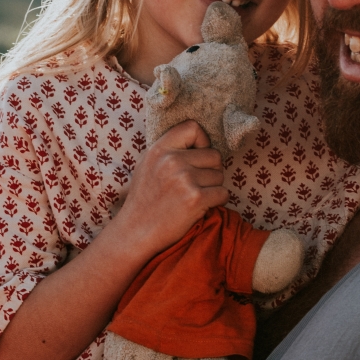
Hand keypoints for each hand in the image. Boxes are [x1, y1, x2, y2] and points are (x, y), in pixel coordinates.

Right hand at [112, 120, 228, 256]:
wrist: (136, 231)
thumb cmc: (145, 200)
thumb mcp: (147, 165)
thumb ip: (168, 150)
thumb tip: (199, 139)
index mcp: (159, 149)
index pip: (192, 127)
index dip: (202, 141)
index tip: (199, 155)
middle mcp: (172, 161)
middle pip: (214, 155)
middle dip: (211, 170)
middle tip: (197, 183)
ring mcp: (184, 179)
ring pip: (220, 175)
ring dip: (213, 187)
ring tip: (193, 197)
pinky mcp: (195, 198)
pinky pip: (223, 193)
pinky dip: (216, 201)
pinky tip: (201, 207)